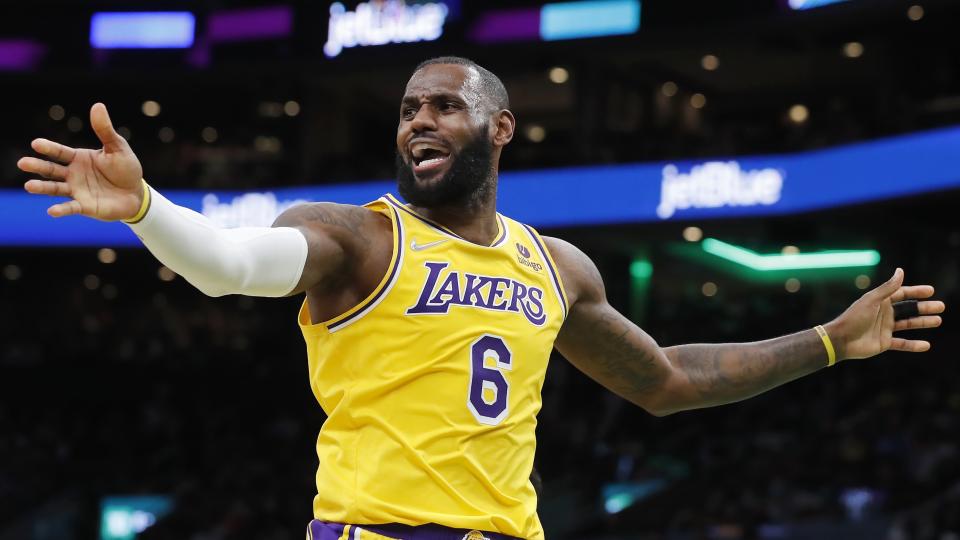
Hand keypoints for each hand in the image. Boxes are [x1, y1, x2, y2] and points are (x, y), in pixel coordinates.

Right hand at [18, 103, 143, 220]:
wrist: (136, 193)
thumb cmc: (125, 168)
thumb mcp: (117, 147)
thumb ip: (105, 130)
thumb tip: (98, 105)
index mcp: (78, 158)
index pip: (60, 152)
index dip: (48, 148)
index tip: (36, 143)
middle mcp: (73, 174)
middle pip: (51, 169)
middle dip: (37, 166)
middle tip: (22, 163)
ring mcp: (77, 190)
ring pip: (55, 188)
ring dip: (42, 187)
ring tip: (29, 185)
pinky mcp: (85, 206)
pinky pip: (71, 207)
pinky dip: (61, 209)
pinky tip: (51, 210)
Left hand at [826, 268, 945, 359]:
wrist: (840, 340)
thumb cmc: (854, 318)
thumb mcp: (872, 300)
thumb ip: (888, 288)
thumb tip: (901, 270)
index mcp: (880, 302)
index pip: (902, 294)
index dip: (916, 292)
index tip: (931, 291)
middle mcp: (884, 314)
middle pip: (908, 309)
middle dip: (924, 308)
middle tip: (941, 307)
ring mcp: (884, 328)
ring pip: (908, 324)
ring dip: (922, 323)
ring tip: (938, 320)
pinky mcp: (884, 342)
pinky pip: (902, 343)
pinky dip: (913, 345)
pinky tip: (926, 345)